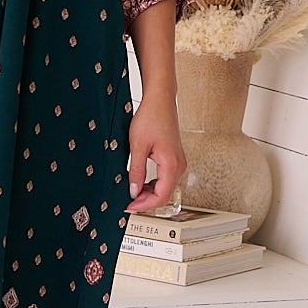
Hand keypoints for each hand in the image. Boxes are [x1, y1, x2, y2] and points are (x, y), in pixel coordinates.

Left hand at [126, 86, 186, 213]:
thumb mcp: (137, 147)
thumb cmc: (151, 117)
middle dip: (146, 201)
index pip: (161, 196)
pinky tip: (141, 182)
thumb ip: (136, 172)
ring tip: (132, 193)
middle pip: (164, 194)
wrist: (160, 100)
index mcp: (171, 164)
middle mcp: (179, 165)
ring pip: (165, 187)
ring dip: (149, 193)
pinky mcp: (174, 158)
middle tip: (128, 202)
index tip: (130, 207)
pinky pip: (165, 178)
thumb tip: (134, 191)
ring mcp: (178, 161)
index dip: (144, 205)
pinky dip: (153, 184)